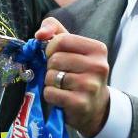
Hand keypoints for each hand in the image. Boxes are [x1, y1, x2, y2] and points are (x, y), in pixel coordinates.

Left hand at [35, 17, 110, 137]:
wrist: (95, 106)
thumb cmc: (80, 72)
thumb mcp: (72, 47)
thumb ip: (55, 30)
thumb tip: (40, 34)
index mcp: (97, 49)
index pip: (61, 40)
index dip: (51, 48)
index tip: (55, 55)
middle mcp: (98, 66)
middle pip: (55, 59)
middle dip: (51, 67)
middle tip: (61, 73)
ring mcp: (90, 86)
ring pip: (51, 77)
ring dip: (50, 82)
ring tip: (62, 86)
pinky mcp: (81, 103)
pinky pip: (50, 93)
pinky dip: (50, 95)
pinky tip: (61, 97)